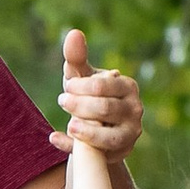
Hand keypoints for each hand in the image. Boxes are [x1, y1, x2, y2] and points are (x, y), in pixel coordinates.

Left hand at [54, 26, 142, 161]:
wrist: (99, 127)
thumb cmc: (90, 96)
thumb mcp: (82, 77)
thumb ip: (77, 57)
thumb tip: (73, 32)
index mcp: (128, 87)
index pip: (104, 86)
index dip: (81, 86)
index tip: (67, 87)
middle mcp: (135, 110)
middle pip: (105, 109)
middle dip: (80, 106)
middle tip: (62, 101)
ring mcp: (130, 134)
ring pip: (109, 137)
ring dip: (85, 131)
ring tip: (69, 124)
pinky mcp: (119, 154)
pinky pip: (98, 155)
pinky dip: (73, 147)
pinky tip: (54, 137)